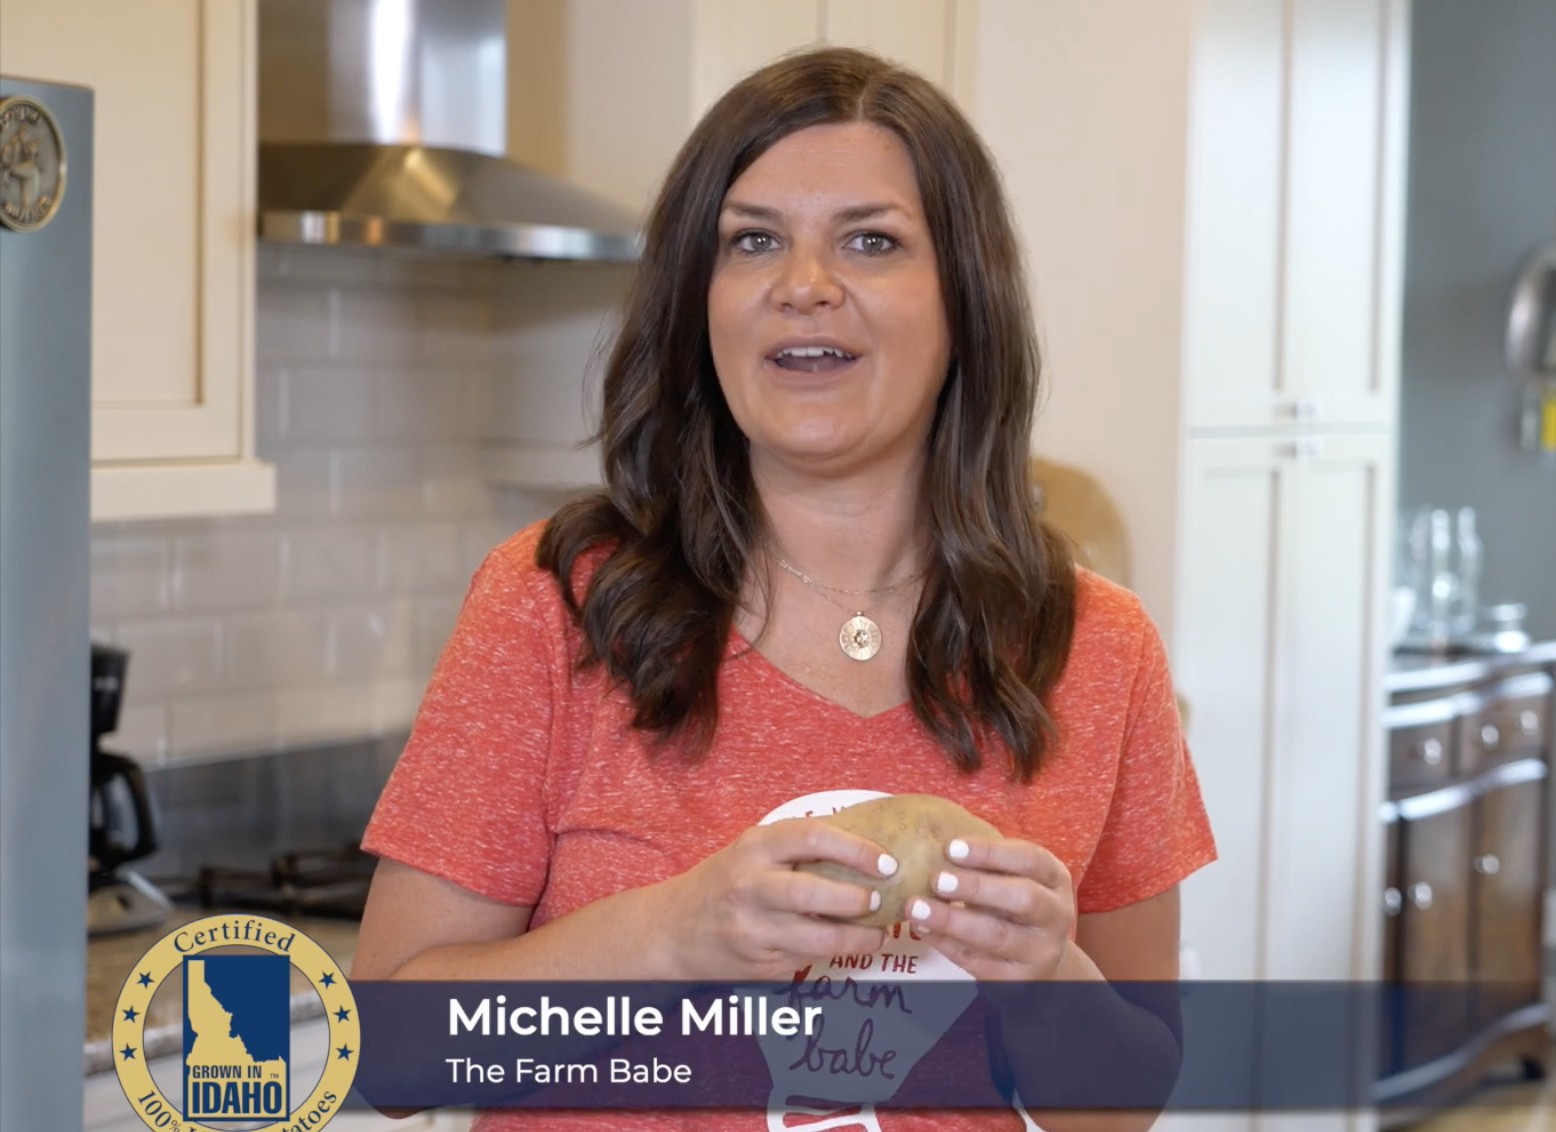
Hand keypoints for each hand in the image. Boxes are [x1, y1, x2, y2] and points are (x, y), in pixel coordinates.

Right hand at [655, 819, 894, 979]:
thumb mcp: (752, 850)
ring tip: (878, 934)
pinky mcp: (757, 964)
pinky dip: (833, 955)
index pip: (813, 837)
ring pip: (817, 940)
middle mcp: (750, 886)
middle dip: (856, 900)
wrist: (673, 929)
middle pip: (814, 893)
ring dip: (857, 938)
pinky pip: (805, 961)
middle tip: (879, 900)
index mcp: (755, 847)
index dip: (856, 849)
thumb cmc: (725, 882)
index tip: (885, 862)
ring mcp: (752, 929)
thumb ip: (798, 845)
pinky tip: (846, 948)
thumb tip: (865, 839)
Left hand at [906, 836, 1074, 980]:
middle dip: (977, 887)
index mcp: (1055, 880)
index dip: (991, 852)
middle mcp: (1056, 915)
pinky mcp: (1018, 981)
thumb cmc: (1014, 906)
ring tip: (917, 907)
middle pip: (1023, 898)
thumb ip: (986, 864)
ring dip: (952, 921)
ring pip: (997, 936)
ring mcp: (1040, 952)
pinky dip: (946, 944)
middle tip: (937, 879)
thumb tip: (933, 839)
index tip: (952, 847)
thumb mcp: (1012, 879)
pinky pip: (978, 961)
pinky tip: (923, 929)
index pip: (1031, 859)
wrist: (1038, 960)